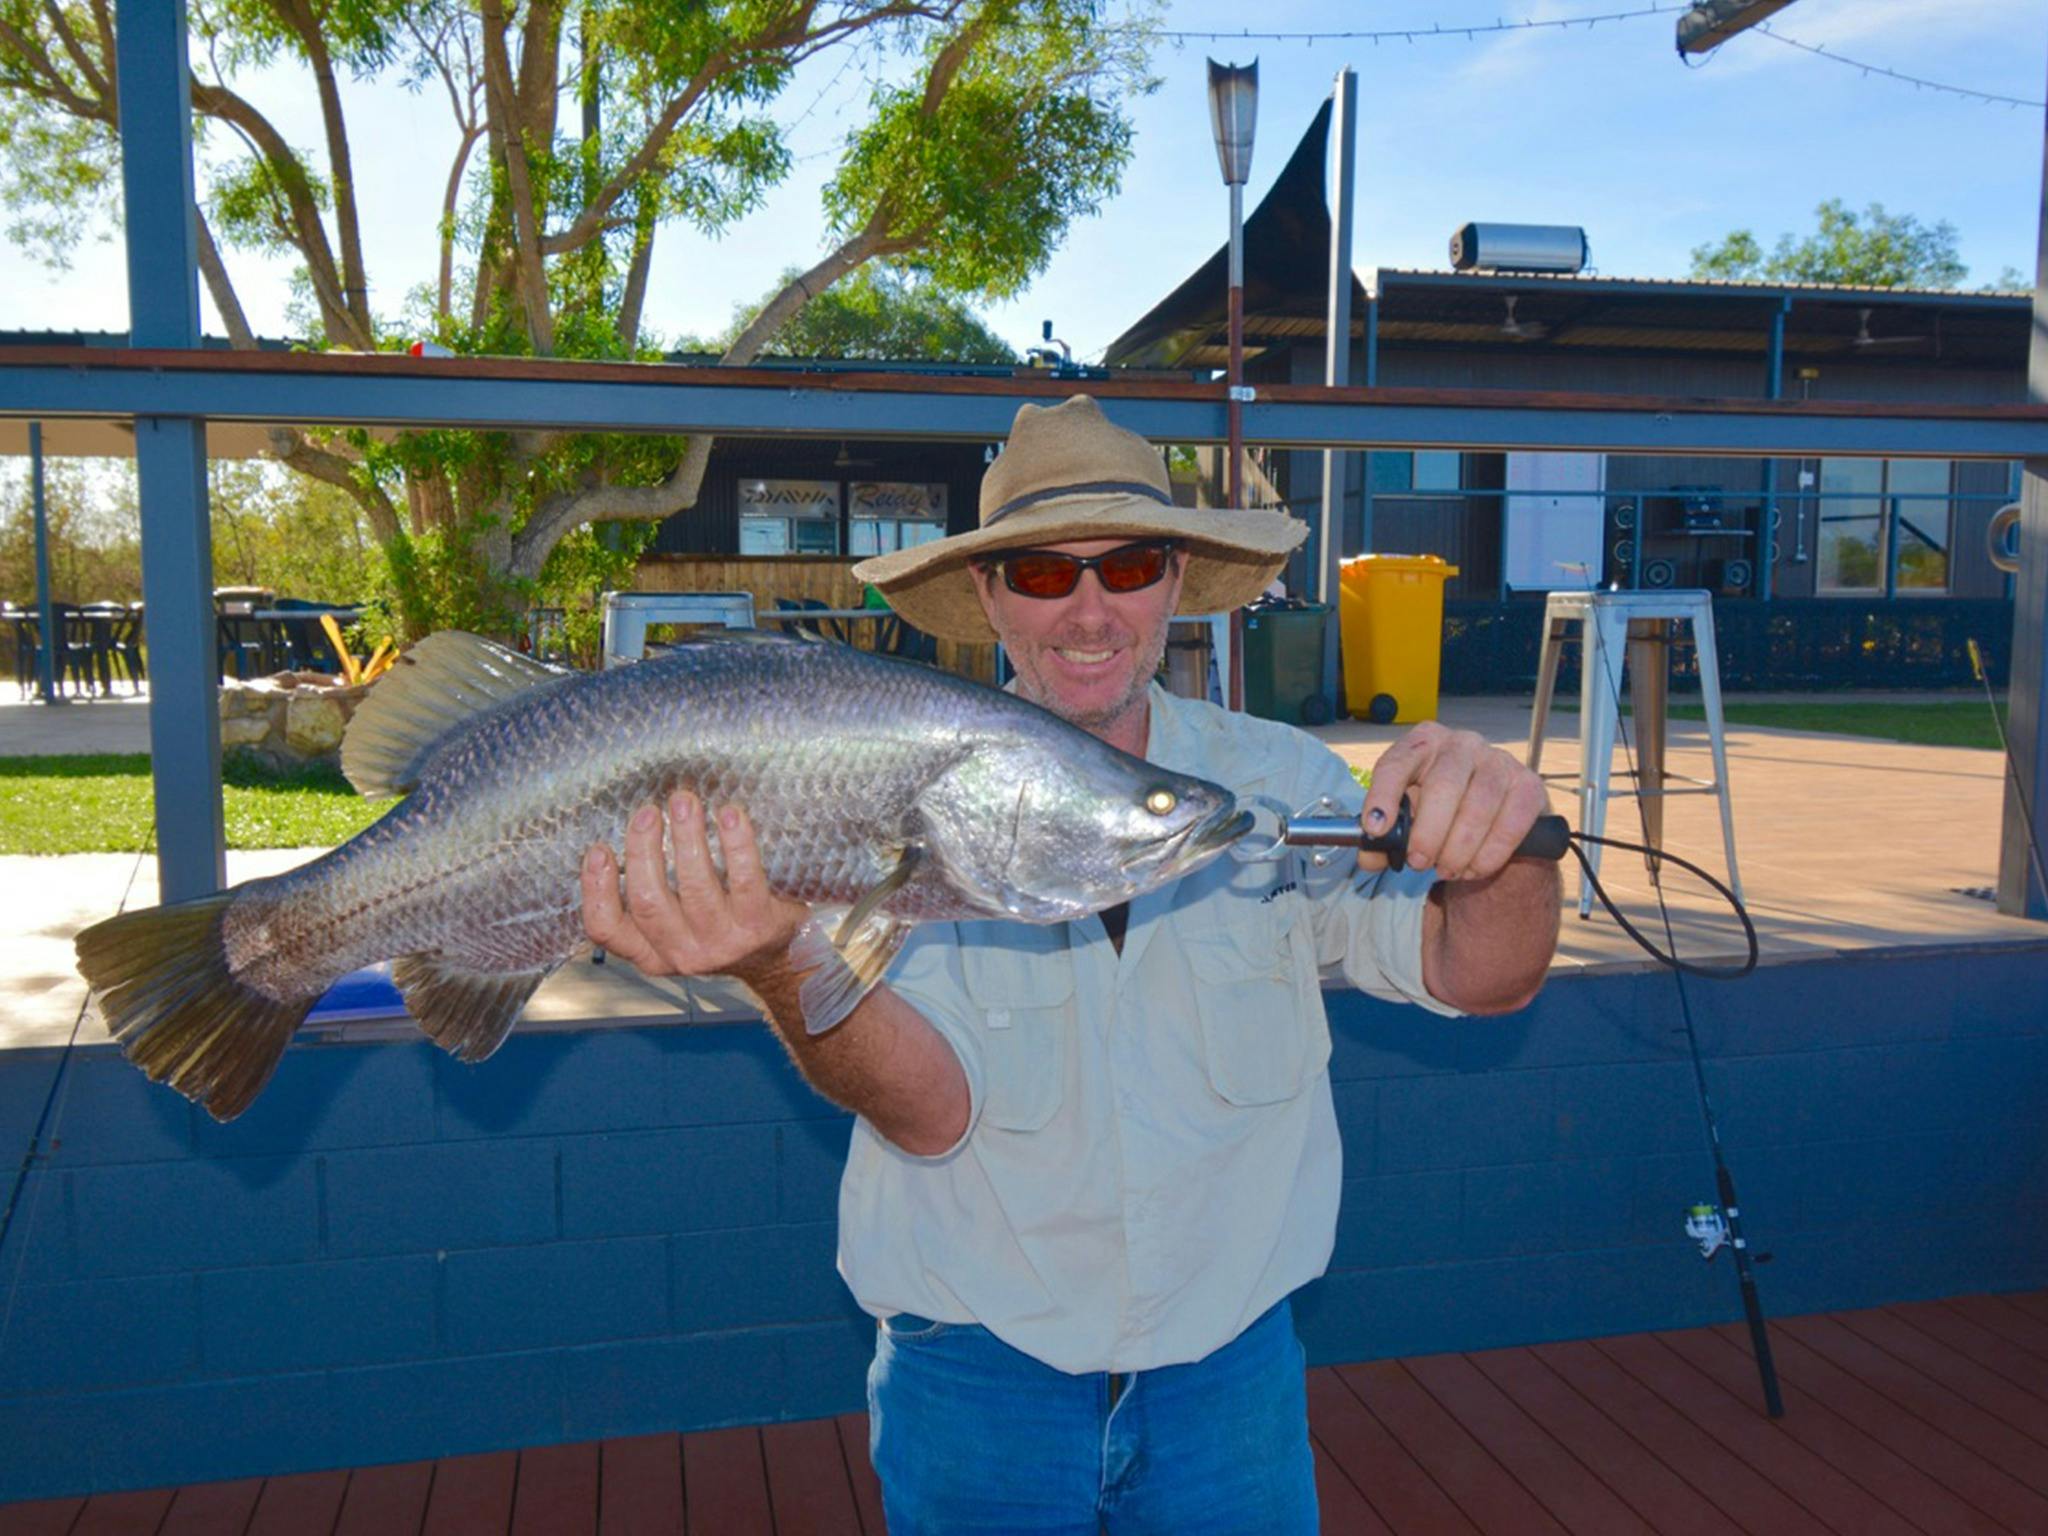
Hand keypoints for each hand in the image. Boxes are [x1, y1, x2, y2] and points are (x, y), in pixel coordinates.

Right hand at [580, 791, 810, 980]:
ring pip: (695, 887)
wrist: (779, 955)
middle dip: (643, 849)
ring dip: (687, 836)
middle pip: (649, 901)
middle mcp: (682, 953)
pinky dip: (736, 843)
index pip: (607, 930)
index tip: (599, 849)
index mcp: (651, 952)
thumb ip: (652, 894)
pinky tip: (729, 814)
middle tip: (648, 811)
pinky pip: (743, 879)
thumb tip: (633, 829)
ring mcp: (722, 942)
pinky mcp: (758, 926)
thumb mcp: (676, 925)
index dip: (597, 889)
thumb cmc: (718, 926)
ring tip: (685, 801)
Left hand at [1360, 722, 1549, 882]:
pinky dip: (1490, 853)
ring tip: (1447, 870)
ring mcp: (1498, 760)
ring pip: (1478, 806)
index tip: (1376, 828)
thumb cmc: (1441, 809)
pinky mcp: (1528, 784)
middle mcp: (1461, 743)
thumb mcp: (1408, 816)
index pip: (1395, 764)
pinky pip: (1510, 823)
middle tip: (1419, 862)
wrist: (1494, 814)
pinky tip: (1474, 868)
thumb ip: (1384, 838)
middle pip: (1442, 786)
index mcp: (1423, 743)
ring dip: (1459, 848)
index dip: (1383, 796)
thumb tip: (1371, 857)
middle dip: (1427, 834)